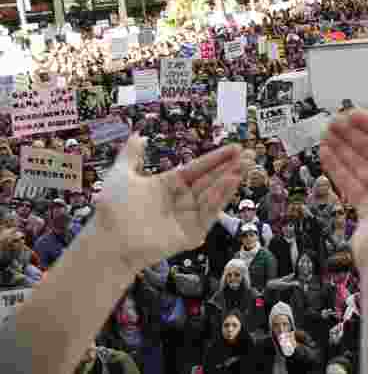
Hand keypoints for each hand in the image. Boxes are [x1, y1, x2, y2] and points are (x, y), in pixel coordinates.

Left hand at [93, 134, 242, 271]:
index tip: (235, 148)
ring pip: (213, 195)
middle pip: (210, 180)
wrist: (108, 241)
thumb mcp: (121, 174)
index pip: (198, 168)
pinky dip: (221, 198)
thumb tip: (138, 134)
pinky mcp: (191, 234)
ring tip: (246, 166)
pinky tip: (230, 182)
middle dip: (230, 167)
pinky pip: (209, 213)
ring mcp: (187, 217)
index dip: (216, 158)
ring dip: (230, 180)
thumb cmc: (113, 209)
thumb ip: (131, 154)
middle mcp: (181, 200)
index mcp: (168, 185)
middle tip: (250, 155)